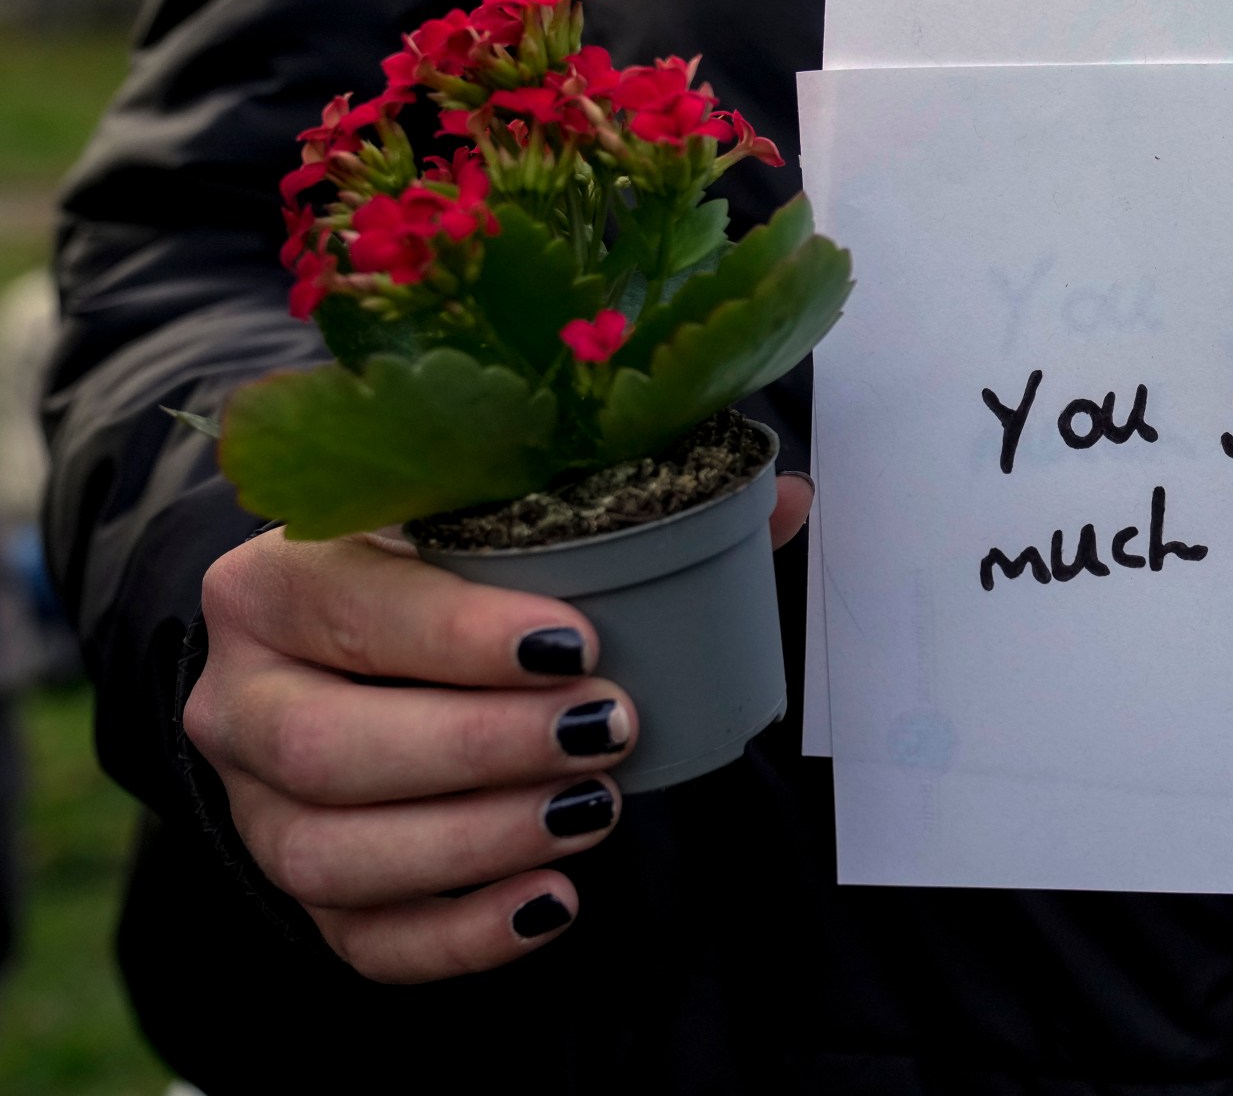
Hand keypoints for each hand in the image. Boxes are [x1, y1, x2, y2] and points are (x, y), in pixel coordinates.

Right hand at [185, 474, 813, 981]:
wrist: (343, 661)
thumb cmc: (445, 579)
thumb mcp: (503, 524)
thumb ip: (633, 507)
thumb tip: (790, 499)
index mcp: (275, 580)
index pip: (348, 607)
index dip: (458, 633)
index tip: (579, 642)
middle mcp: (236, 697)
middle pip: (329, 745)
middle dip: (482, 746)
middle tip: (610, 730)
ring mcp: (256, 806)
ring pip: (336, 852)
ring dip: (478, 839)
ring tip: (596, 810)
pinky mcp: (299, 891)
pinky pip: (362, 939)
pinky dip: (462, 934)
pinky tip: (555, 902)